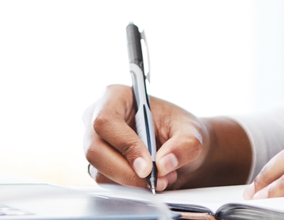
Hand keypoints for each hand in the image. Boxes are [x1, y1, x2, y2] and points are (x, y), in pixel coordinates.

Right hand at [82, 84, 251, 190]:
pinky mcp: (98, 164)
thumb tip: (164, 164)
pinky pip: (106, 182)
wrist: (178, 146)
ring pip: (99, 171)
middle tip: (155, 181)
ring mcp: (93, 142)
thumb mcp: (191, 132)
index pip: (106, 121)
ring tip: (162, 177)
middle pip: (95, 150)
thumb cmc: (179, 129)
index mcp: (115, 96)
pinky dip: (130, 187)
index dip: (125, 145)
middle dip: (126, 172)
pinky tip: (150, 180)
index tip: (148, 167)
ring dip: (132, 182)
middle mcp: (96, 117)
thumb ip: (184, 145)